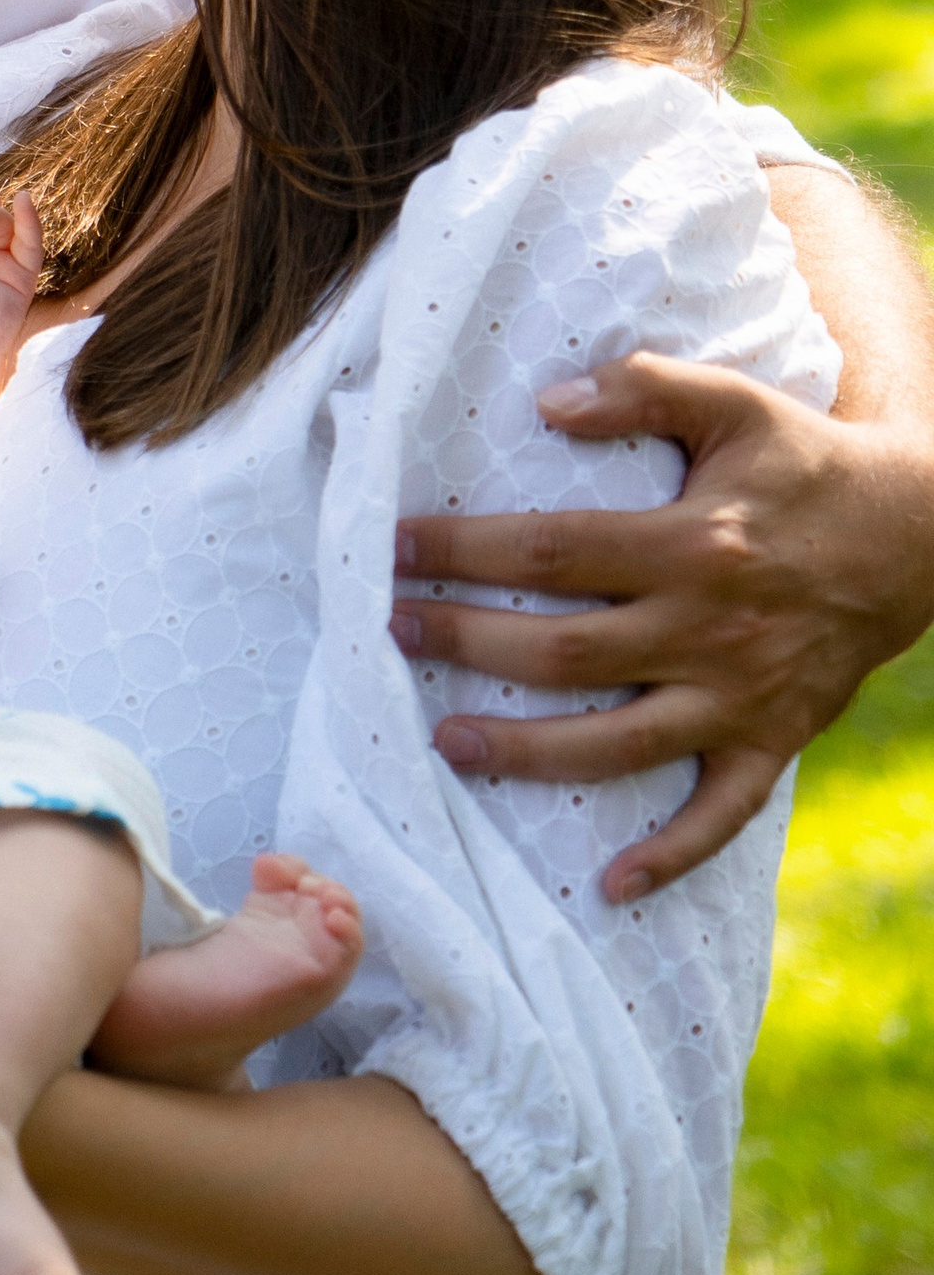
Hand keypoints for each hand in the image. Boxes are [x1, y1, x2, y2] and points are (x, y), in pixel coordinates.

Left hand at [391, 352, 933, 898]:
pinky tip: (609, 884)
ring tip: (446, 744)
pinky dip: (670, 855)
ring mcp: (743, 697)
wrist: (919, 534)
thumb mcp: (734, 402)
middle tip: (394, 634)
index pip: (552, 552)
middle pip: (566, 653)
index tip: (394, 548)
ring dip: (528, 753)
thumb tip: (548, 403)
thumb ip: (641, 389)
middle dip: (469, 645)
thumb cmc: (805, 462)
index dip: (464, 552)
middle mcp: (711, 630)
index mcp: (692, 545)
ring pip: (619, 744)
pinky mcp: (775, 742)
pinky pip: (720, 814)